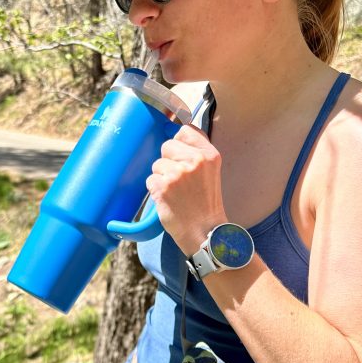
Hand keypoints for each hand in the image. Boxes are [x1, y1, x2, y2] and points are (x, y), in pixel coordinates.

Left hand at [146, 125, 227, 254]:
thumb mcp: (211, 171)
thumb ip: (196, 153)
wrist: (205, 232)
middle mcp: (195, 160)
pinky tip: (168, 199)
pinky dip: (155, 189)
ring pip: (157, 164)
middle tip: (180, 180)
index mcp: (209, 155)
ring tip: (176, 192)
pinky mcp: (163, 186)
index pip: (186, 130)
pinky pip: (150, 179)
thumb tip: (176, 134)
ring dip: (161, 177)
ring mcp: (178, 173)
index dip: (179, 142)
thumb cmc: (205, 203)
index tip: (180, 154)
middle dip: (168, 161)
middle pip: (167, 145)